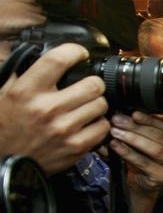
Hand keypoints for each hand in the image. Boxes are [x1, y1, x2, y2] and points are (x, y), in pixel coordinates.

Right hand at [0, 43, 108, 174]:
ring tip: (87, 105)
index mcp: (27, 91)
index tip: (79, 53)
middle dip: (93, 82)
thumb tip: (39, 54)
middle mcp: (48, 108)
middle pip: (92, 84)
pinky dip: (99, 123)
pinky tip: (88, 122)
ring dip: (97, 103)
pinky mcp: (77, 146)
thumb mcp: (5, 94)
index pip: (57, 60)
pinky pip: (103, 127)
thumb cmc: (6, 126)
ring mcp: (65, 129)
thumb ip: (23, 74)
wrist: (6, 161)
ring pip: (101, 105)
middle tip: (89, 85)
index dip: (74, 51)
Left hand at [109, 112, 162, 194]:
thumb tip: (130, 113)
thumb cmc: (143, 159)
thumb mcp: (146, 140)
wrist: (141, 184)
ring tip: (115, 132)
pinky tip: (116, 146)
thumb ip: (145, 127)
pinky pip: (145, 163)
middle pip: (160, 136)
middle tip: (117, 121)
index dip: (149, 118)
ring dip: (133, 138)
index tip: (132, 113)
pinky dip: (128, 153)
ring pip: (155, 149)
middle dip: (136, 127)